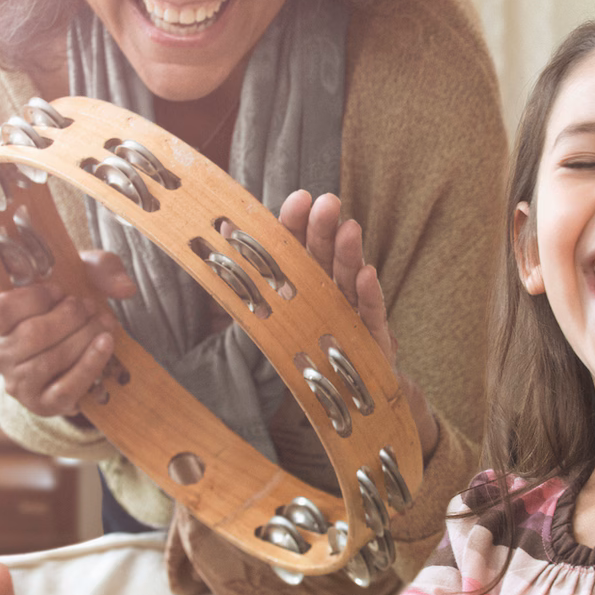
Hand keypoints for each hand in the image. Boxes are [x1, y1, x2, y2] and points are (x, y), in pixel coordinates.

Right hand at [0, 251, 137, 417]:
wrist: (68, 346)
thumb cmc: (65, 303)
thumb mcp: (77, 275)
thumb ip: (99, 267)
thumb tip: (125, 288)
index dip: (33, 299)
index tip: (59, 292)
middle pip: (32, 336)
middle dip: (69, 318)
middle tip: (89, 307)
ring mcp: (17, 382)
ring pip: (50, 361)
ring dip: (84, 338)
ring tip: (103, 322)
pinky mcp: (41, 404)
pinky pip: (65, 388)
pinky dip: (90, 364)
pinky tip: (106, 344)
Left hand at [276, 192, 436, 458]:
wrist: (347, 396)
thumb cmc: (309, 349)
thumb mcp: (272, 317)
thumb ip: (250, 280)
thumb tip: (222, 234)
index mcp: (303, 283)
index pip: (296, 248)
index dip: (296, 224)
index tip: (299, 198)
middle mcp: (328, 293)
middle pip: (324, 257)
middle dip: (324, 230)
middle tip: (327, 202)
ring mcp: (352, 314)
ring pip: (349, 280)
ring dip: (349, 255)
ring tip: (349, 229)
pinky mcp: (373, 340)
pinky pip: (371, 316)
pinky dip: (369, 296)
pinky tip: (367, 275)